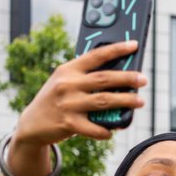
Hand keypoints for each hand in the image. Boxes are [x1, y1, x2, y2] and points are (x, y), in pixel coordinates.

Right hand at [14, 40, 146, 147]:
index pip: (95, 55)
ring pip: (104, 101)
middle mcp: (67, 84)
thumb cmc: (56, 100)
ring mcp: (68, 104)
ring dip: (125, 101)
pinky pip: (95, 128)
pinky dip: (107, 130)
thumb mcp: (64, 81)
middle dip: (127, 78)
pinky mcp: (69, 124)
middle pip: (104, 78)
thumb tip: (119, 74)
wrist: (32, 124)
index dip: (116, 49)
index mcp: (68, 69)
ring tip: (140, 101)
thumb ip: (85, 77)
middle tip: (143, 79)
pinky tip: (113, 130)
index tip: (134, 45)